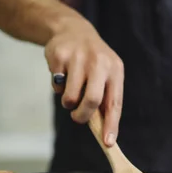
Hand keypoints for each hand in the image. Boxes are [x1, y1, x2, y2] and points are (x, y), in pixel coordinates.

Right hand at [45, 18, 123, 146]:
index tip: (108, 142)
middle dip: (83, 116)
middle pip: (92, 100)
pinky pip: (56, 86)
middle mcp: (99, 62)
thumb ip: (105, 99)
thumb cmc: (92, 62)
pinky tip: (62, 74)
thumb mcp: (106, 74)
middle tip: (77, 117)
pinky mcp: (60, 55)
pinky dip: (57, 87)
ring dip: (68, 102)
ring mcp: (79, 57)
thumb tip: (104, 134)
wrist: (72, 29)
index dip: (111, 124)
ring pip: (71, 96)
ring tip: (70, 92)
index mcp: (115, 69)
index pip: (114, 102)